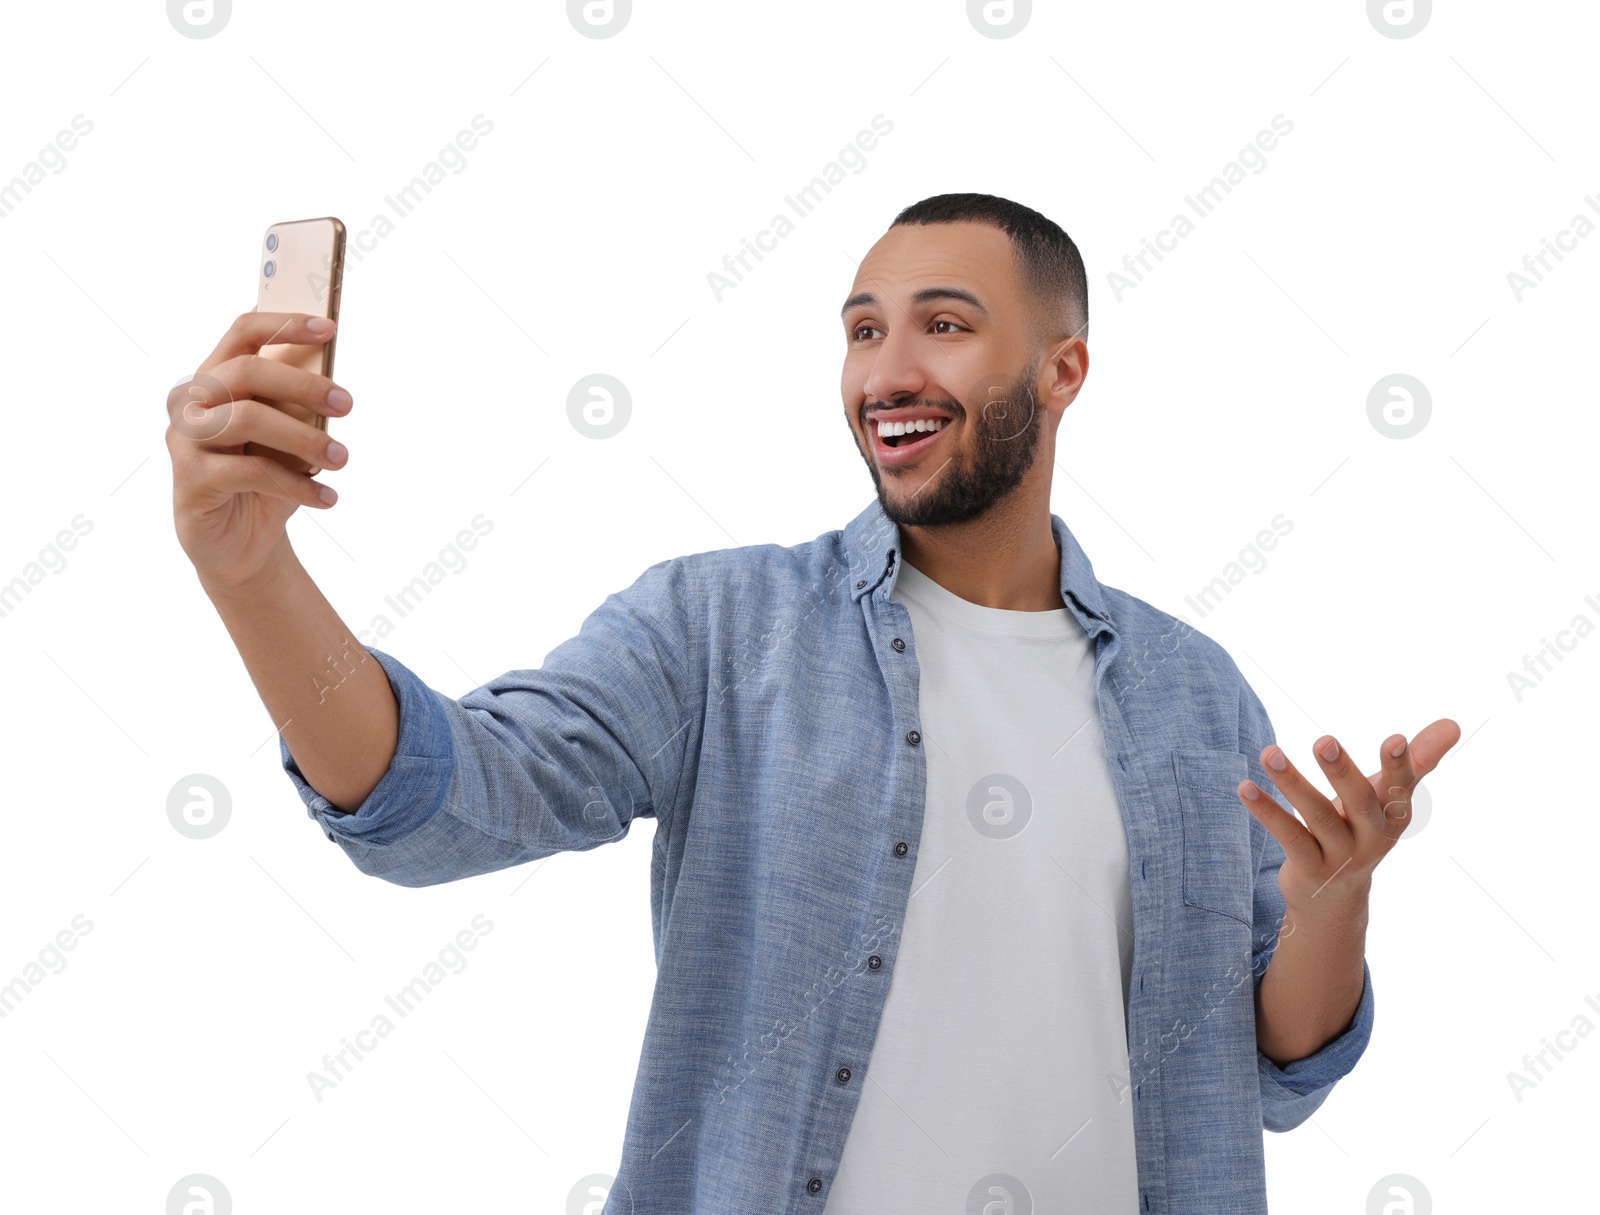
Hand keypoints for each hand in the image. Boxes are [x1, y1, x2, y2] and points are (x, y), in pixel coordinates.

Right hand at [167, 309, 350, 591]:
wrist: (240, 544)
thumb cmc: (265, 480)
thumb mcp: (287, 439)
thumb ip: (296, 407)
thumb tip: (331, 383)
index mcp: (214, 380)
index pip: (241, 333)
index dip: (284, 324)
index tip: (330, 328)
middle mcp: (190, 403)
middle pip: (243, 372)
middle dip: (303, 385)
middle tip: (347, 405)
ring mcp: (185, 441)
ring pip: (247, 419)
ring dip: (305, 438)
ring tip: (342, 459)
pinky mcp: (190, 481)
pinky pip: (252, 472)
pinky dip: (298, 486)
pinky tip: (327, 498)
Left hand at [1237, 719, 1459, 915]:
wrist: (1334, 895)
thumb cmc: (1362, 828)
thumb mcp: (1387, 797)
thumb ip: (1416, 760)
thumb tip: (1454, 723)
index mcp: (1393, 816)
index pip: (1400, 788)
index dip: (1400, 765)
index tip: (1395, 738)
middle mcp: (1372, 838)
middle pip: (1359, 802)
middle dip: (1342, 772)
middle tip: (1323, 740)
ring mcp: (1340, 856)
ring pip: (1316, 816)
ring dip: (1292, 782)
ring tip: (1269, 752)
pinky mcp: (1309, 868)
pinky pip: (1288, 835)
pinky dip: (1267, 810)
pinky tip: (1244, 786)